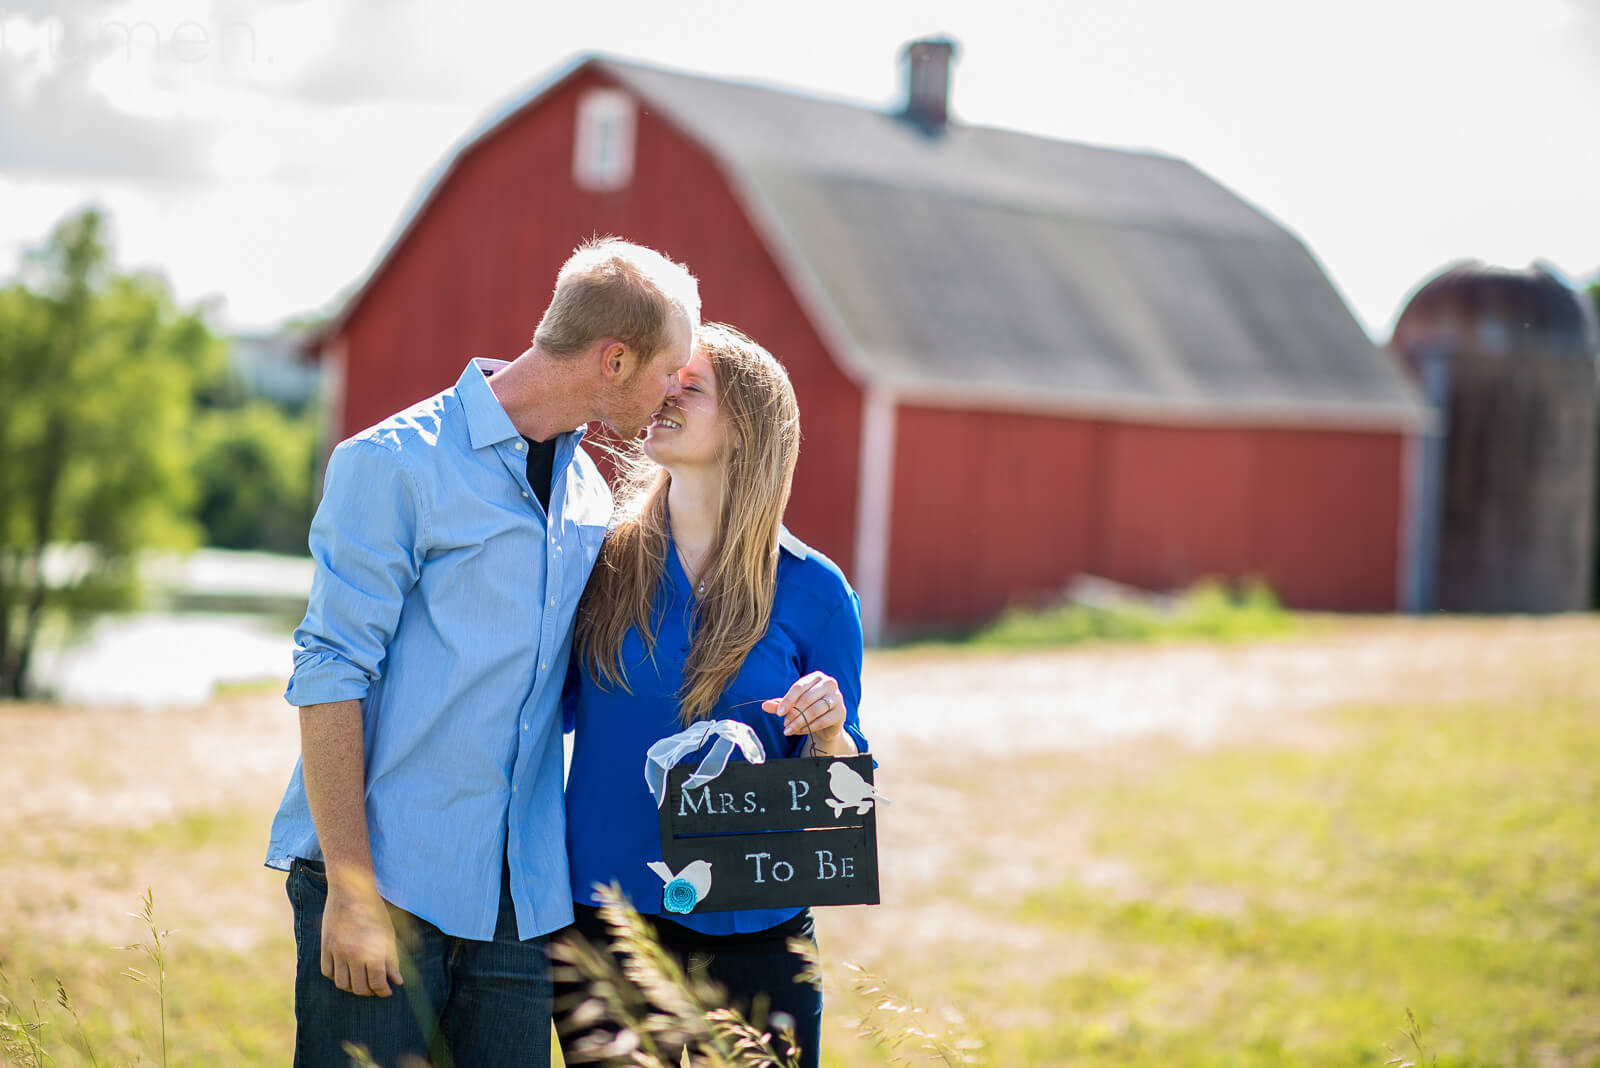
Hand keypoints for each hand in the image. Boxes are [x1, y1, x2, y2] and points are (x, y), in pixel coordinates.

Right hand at [320, 870, 403, 996]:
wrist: (351, 892)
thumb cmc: (374, 912)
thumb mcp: (388, 935)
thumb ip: (392, 960)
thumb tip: (397, 982)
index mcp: (373, 952)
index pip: (378, 984)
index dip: (384, 991)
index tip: (387, 991)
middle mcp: (354, 955)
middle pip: (359, 988)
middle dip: (369, 991)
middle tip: (375, 987)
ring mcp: (337, 952)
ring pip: (342, 983)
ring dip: (352, 987)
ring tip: (360, 982)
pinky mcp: (325, 947)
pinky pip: (327, 972)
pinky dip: (336, 976)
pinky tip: (346, 971)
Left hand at [762, 670, 854, 754]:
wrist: (828, 723)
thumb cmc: (809, 708)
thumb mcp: (793, 704)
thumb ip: (779, 704)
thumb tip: (763, 705)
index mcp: (817, 677)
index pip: (799, 687)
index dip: (787, 700)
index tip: (778, 713)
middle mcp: (829, 684)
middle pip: (806, 698)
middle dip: (793, 713)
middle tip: (784, 724)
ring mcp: (837, 698)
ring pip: (814, 710)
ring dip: (799, 722)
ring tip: (788, 729)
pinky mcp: (841, 712)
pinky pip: (822, 721)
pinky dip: (808, 727)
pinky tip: (799, 731)